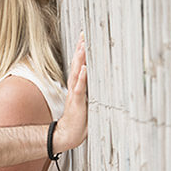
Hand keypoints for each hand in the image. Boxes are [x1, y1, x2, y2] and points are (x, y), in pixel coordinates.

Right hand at [53, 32, 87, 151]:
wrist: (68, 135)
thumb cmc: (79, 122)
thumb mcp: (88, 104)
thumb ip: (91, 93)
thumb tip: (102, 85)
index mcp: (77, 87)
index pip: (80, 66)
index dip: (82, 53)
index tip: (85, 39)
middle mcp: (75, 88)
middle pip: (77, 65)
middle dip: (80, 50)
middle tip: (83, 35)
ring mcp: (75, 94)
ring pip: (77, 73)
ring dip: (80, 60)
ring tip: (83, 46)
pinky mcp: (77, 103)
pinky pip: (79, 88)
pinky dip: (82, 78)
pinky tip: (85, 69)